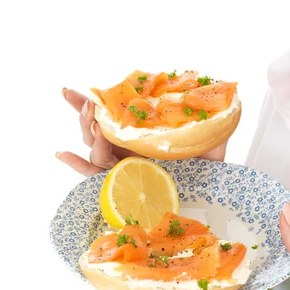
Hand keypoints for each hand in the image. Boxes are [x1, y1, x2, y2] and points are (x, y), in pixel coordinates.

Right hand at [56, 89, 228, 176]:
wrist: (209, 200)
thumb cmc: (206, 170)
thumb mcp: (212, 141)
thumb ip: (214, 122)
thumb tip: (229, 97)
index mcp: (143, 135)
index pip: (115, 115)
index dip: (95, 101)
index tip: (80, 89)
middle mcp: (128, 149)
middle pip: (97, 128)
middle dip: (86, 112)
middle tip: (88, 103)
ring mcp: (123, 167)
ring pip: (96, 149)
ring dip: (90, 133)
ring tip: (94, 122)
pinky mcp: (121, 186)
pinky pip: (94, 177)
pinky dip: (76, 165)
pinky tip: (61, 152)